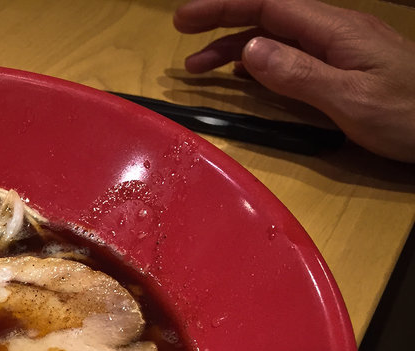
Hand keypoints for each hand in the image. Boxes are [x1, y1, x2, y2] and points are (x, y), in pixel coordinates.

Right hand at [173, 0, 414, 161]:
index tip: (185, 19)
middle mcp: (335, 32)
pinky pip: (291, 56)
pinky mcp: (342, 69)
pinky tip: (242, 77)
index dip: (224, 7)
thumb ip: (298, 74)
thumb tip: (249, 51)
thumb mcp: (351, 100)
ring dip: (235, 48)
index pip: (269, 5)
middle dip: (222, 20)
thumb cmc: (409, 116)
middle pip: (269, 16)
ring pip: (277, 38)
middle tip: (182, 35)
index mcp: (335, 31)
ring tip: (199, 68)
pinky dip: (258, 63)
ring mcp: (339, 50)